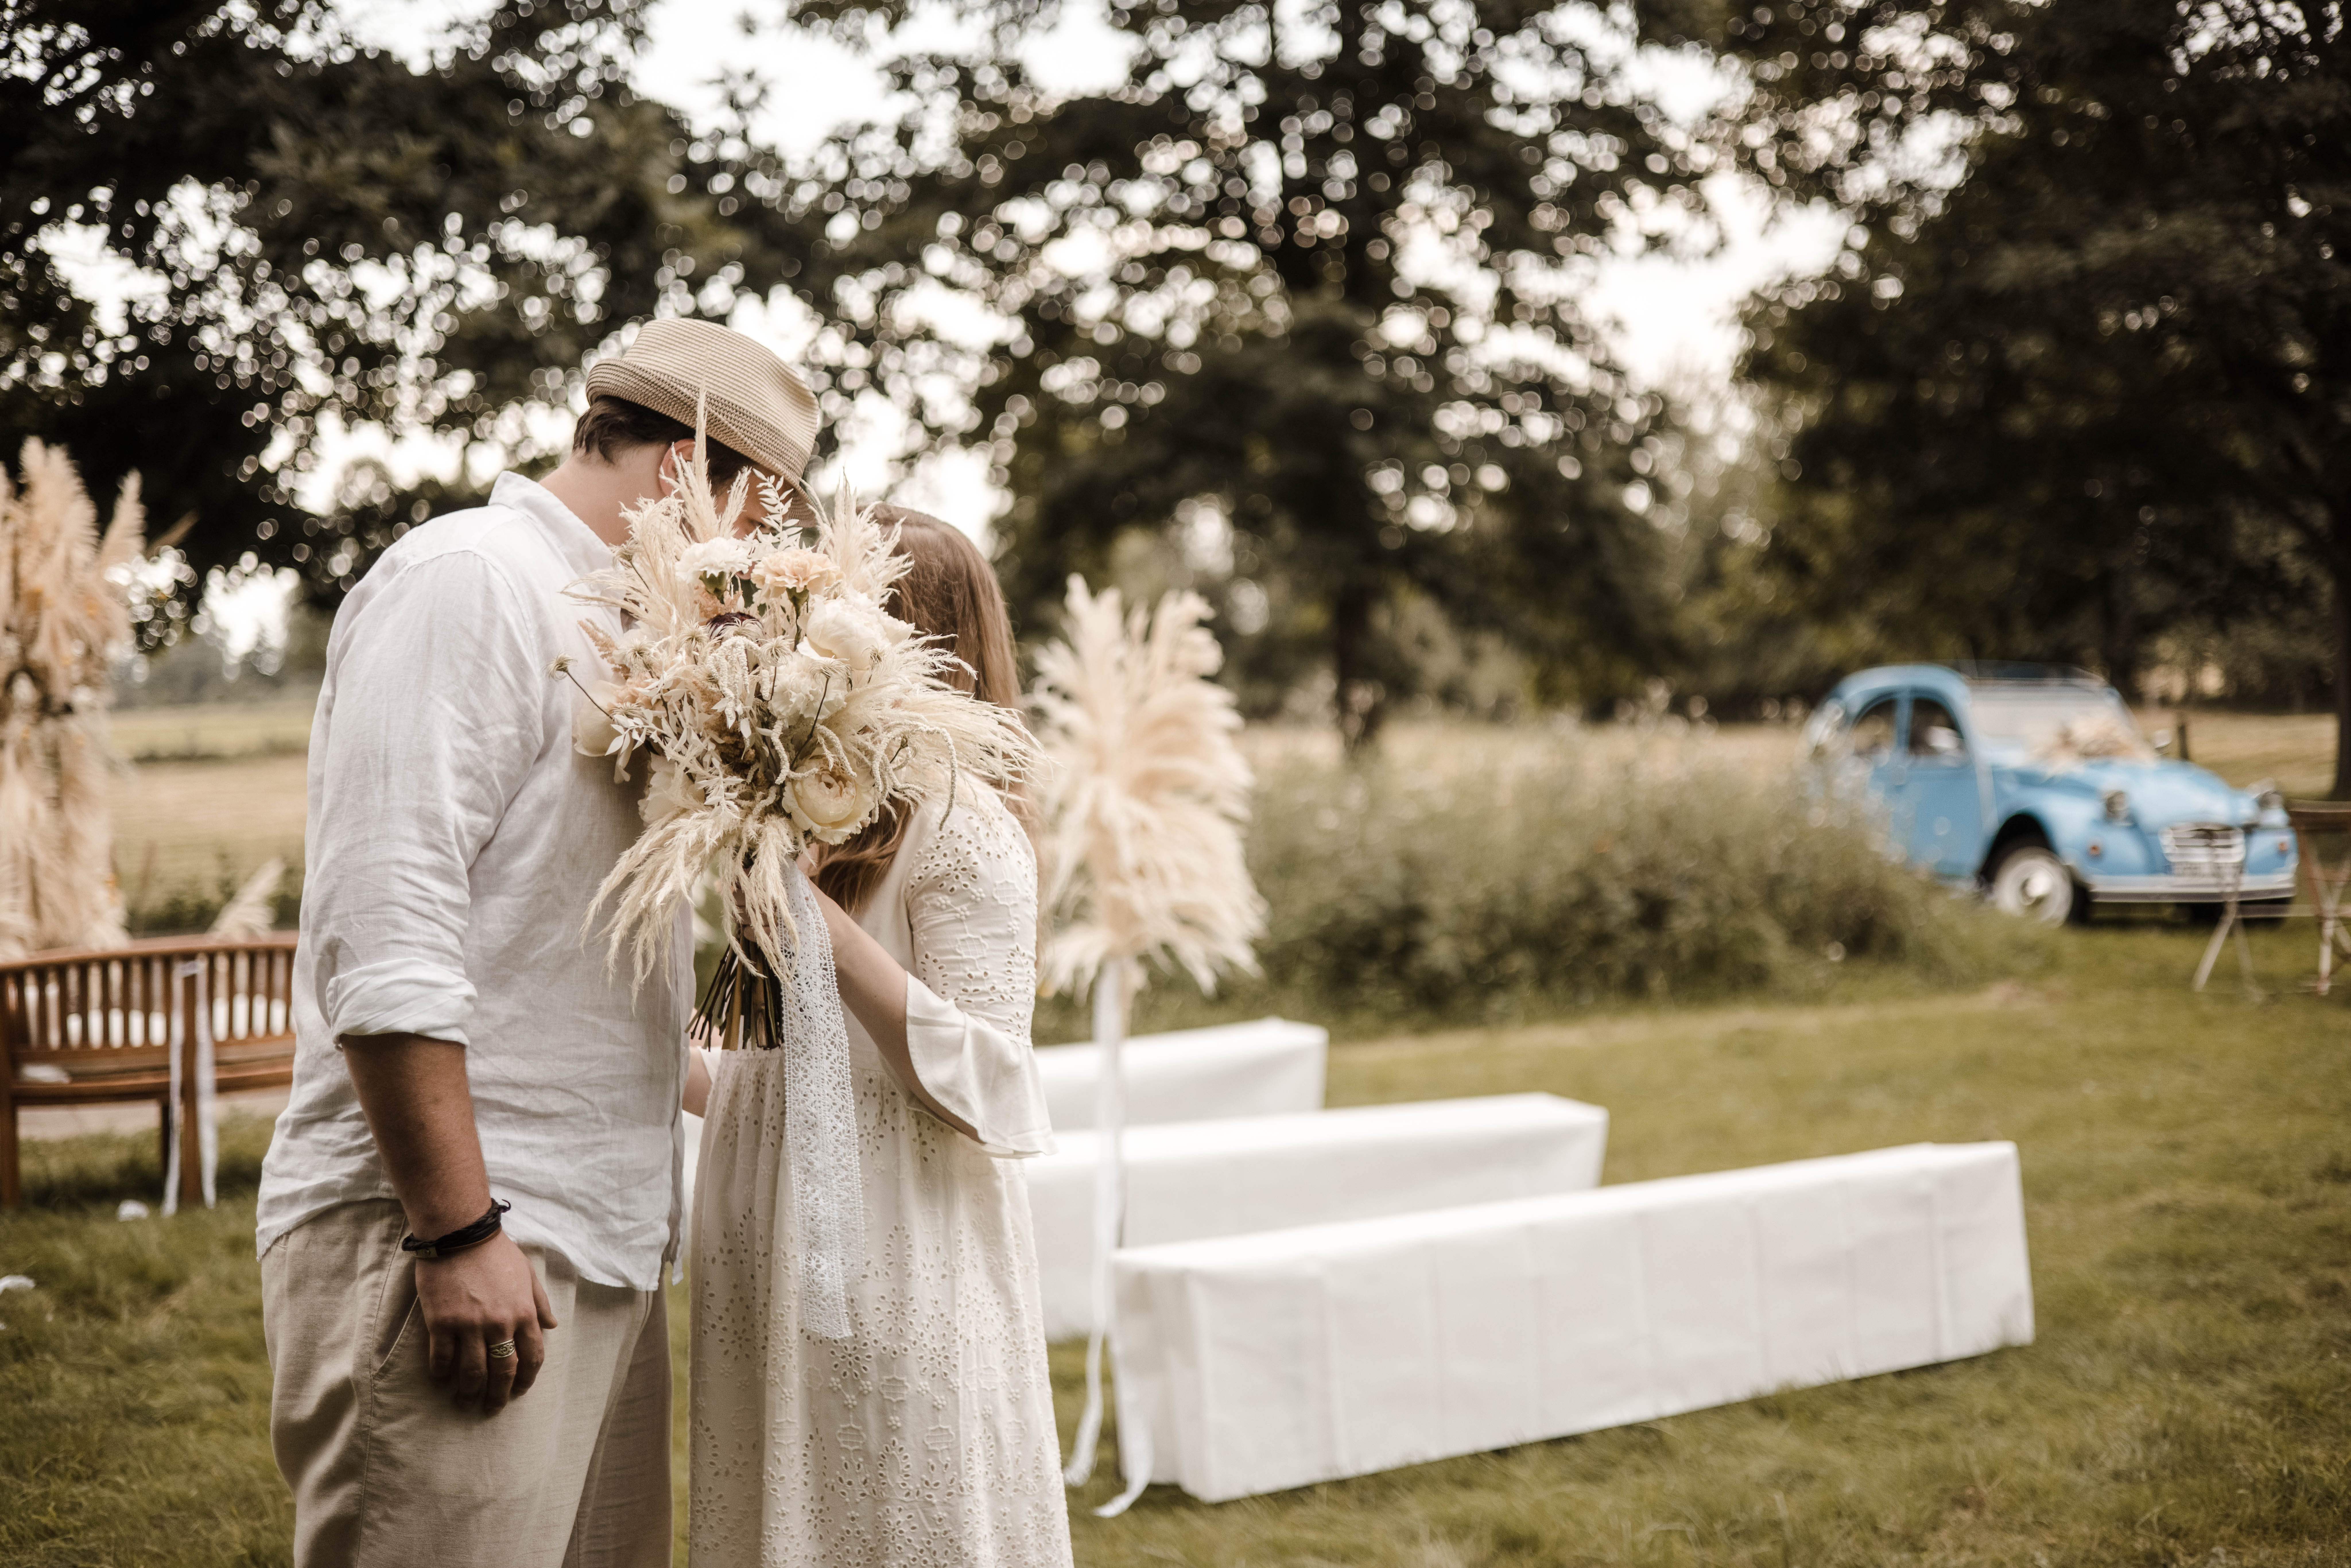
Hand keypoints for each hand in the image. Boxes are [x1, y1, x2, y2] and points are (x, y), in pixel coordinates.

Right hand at [414, 1231, 557, 1413]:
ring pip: (471, 1372)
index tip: (520, 1391)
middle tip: (492, 1408)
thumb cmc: (496, 1252)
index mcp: (523, 1312)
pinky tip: (441, 1381)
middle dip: (498, 1395)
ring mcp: (469, 1325)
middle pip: (502, 1371)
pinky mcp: (442, 1322)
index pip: (532, 1356)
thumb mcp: (528, 1273)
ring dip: (469, 1392)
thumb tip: (553, 1326)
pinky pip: (442, 1358)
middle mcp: (499, 1323)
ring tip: (465, 1402)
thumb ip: (539, 1302)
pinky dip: (441, 1374)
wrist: (461, 1234)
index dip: (526, 1378)